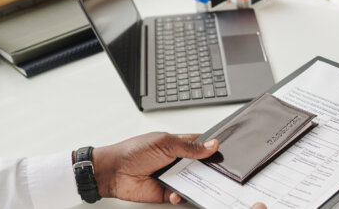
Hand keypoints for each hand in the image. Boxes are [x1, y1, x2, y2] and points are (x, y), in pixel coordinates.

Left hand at [90, 132, 267, 208]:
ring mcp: (173, 176)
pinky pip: (181, 195)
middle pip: (201, 165)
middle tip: (220, 171)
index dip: (213, 147)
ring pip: (193, 181)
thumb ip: (190, 146)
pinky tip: (179, 192)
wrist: (113, 172)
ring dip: (199, 183)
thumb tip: (212, 144)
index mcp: (178, 144)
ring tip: (206, 184)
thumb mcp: (165, 143)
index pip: (201, 144)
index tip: (225, 151)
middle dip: (210, 168)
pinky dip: (182, 195)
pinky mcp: (167, 192)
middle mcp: (177, 160)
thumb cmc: (133, 151)